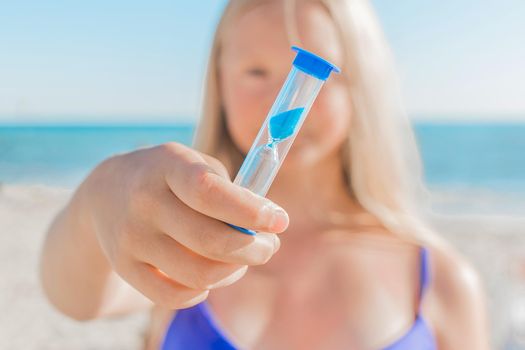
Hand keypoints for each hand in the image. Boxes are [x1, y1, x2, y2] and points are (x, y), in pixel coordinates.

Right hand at [84, 142, 288, 308]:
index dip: (250, 211)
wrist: (107, 193)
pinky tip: (212, 273)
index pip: (209, 192)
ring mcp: (131, 238)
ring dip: (234, 272)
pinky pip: (175, 296)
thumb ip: (230, 190)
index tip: (280, 221)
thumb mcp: (195, 165)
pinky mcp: (125, 268)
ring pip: (199, 275)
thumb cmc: (170, 178)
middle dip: (253, 250)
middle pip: (210, 241)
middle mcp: (145, 201)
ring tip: (243, 259)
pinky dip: (203, 290)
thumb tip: (266, 227)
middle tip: (270, 246)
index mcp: (169, 166)